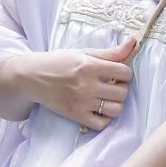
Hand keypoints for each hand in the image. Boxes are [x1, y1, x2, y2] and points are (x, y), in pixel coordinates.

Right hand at [0, 37, 136, 128]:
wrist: (32, 77)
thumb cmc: (58, 62)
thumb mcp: (82, 52)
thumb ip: (109, 52)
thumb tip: (133, 42)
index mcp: (90, 66)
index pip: (124, 71)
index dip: (126, 72)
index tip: (119, 73)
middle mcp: (87, 85)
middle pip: (123, 92)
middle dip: (122, 88)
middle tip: (113, 85)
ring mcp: (82, 102)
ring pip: (116, 109)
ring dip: (116, 104)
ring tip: (108, 98)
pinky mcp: (75, 115)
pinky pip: (101, 124)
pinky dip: (105, 119)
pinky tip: (100, 110)